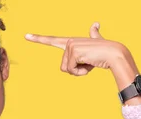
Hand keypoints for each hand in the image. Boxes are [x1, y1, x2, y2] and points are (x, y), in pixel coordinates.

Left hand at [25, 22, 140, 104]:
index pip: (52, 40)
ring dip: (79, 71)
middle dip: (76, 70)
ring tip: (91, 62)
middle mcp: (69, 42)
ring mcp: (71, 46)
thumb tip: (96, 24)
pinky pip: (72, 70)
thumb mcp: (97, 43)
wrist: (115, 54)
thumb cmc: (105, 52)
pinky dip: (81, 72)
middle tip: (89, 63)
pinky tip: (91, 64)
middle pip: (63, 66)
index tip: (26, 36)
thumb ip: (94, 34)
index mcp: (71, 42)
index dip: (38, 39)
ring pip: (67, 69)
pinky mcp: (74, 52)